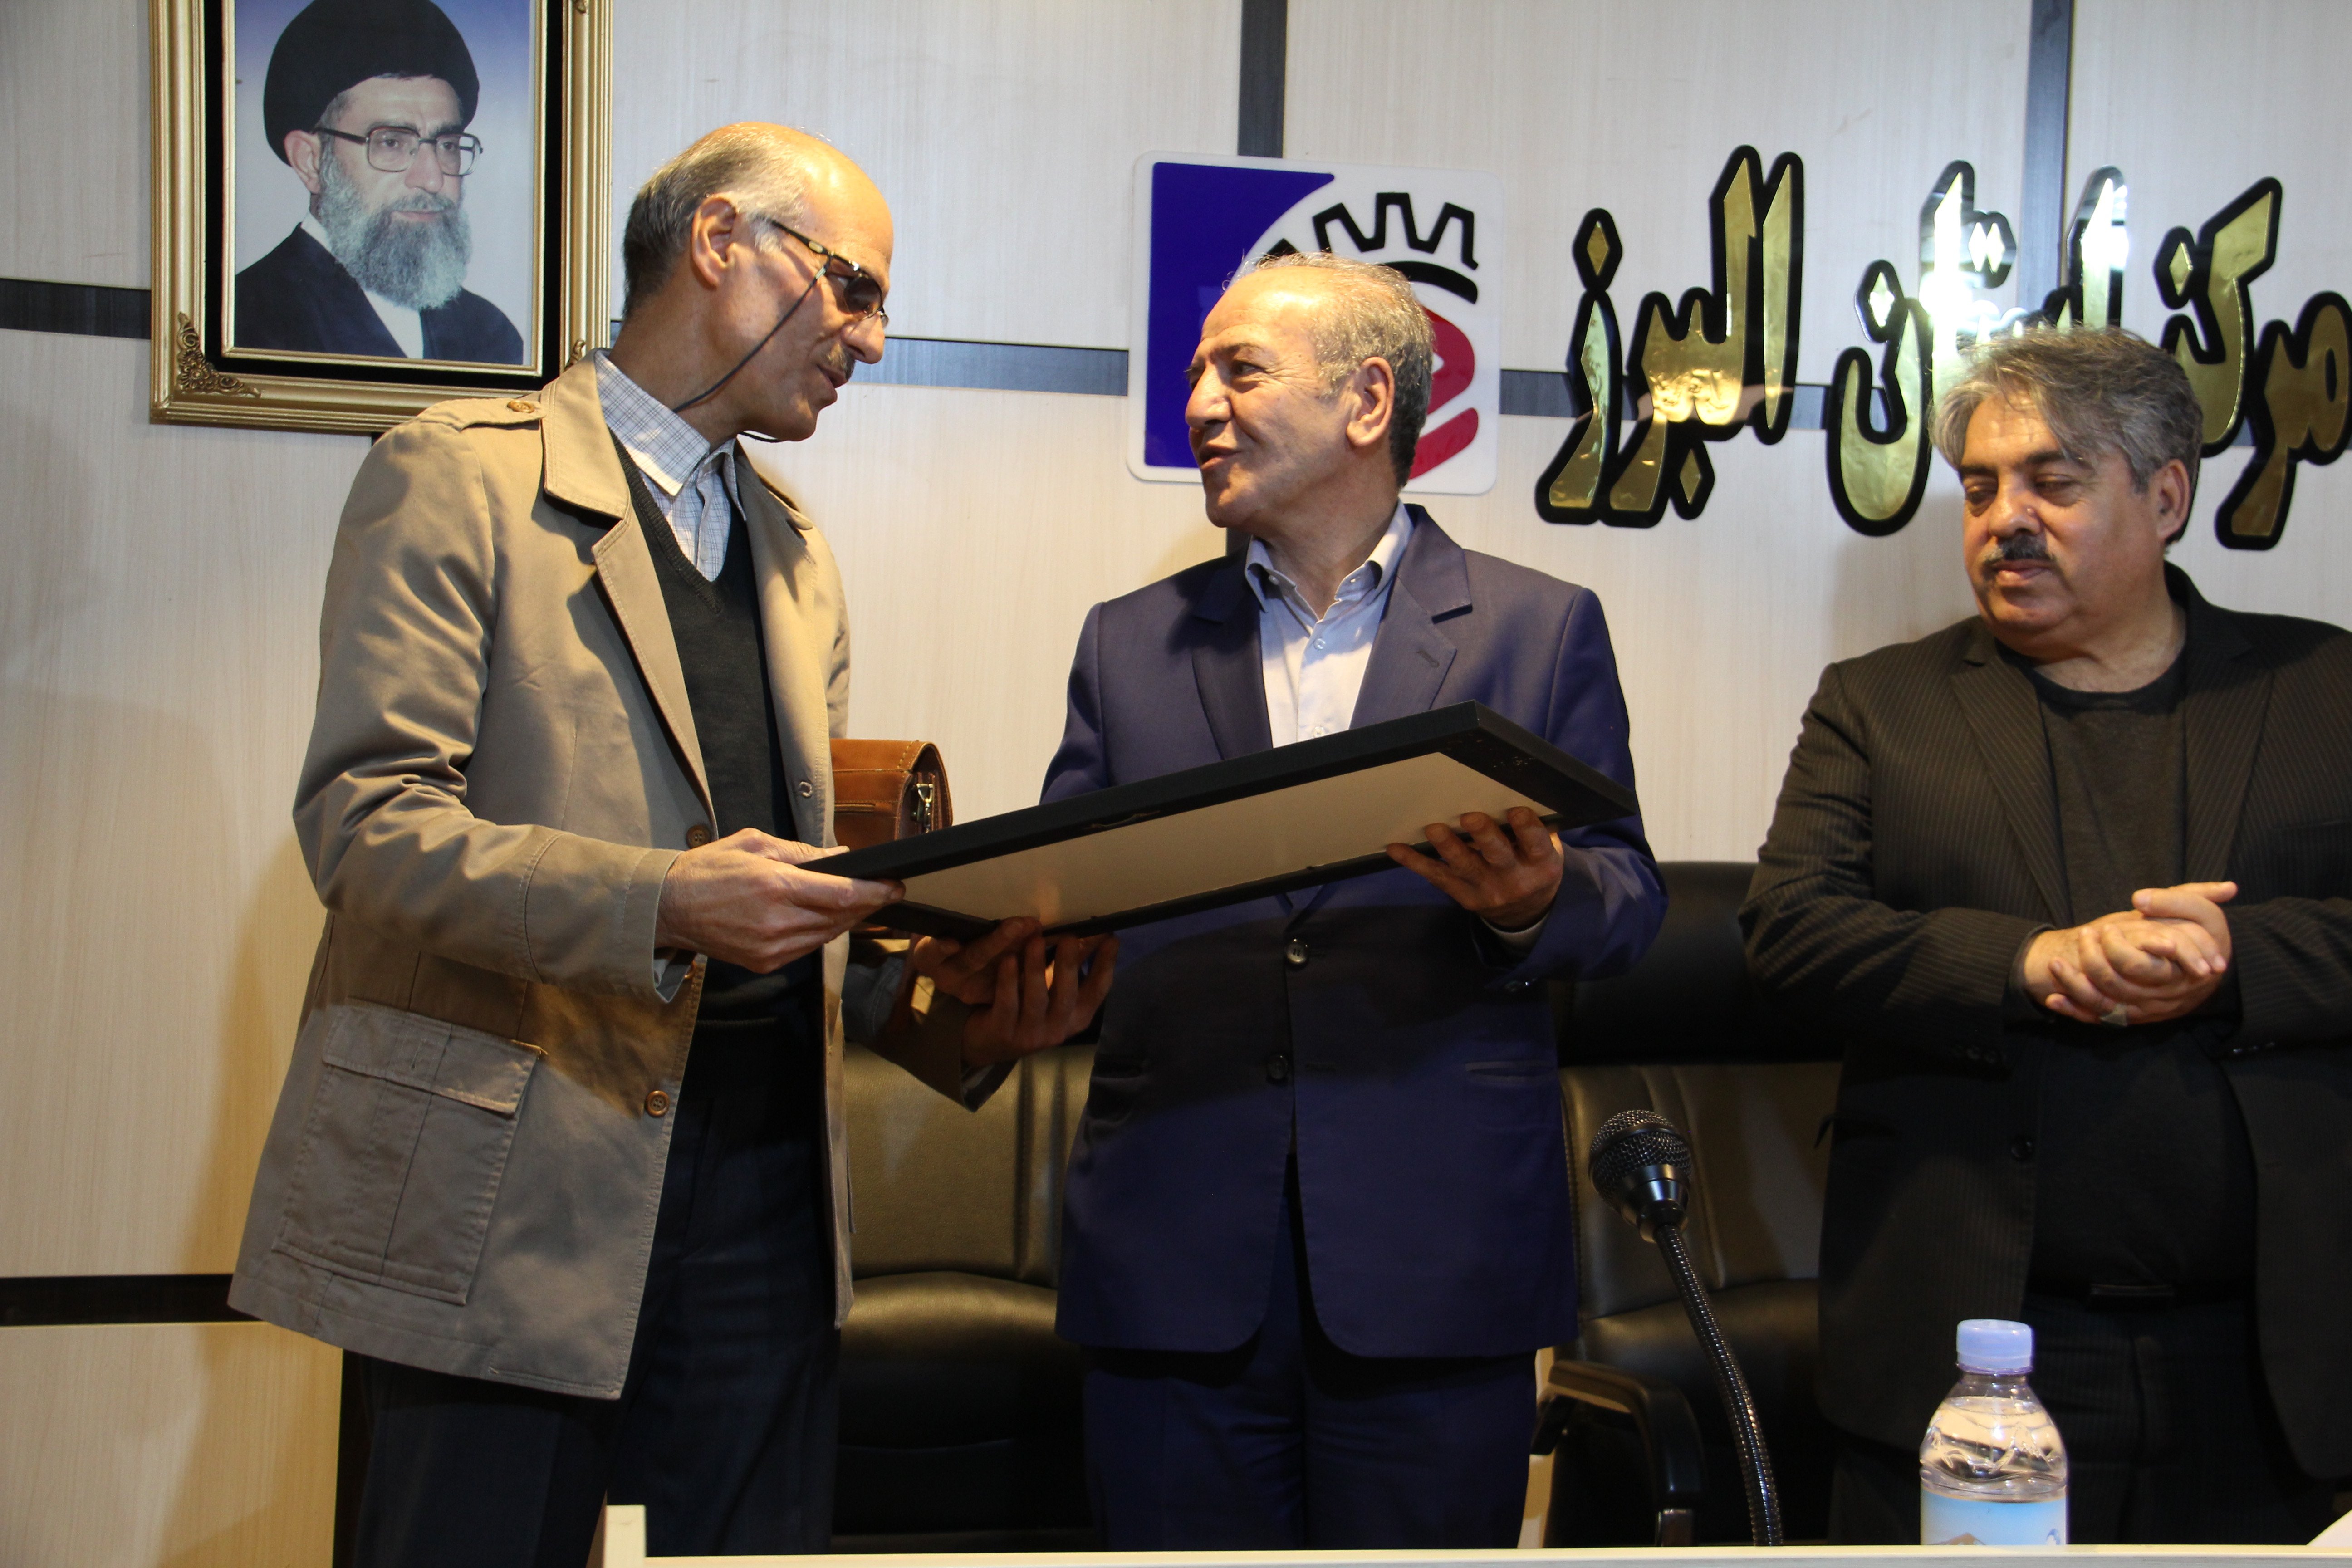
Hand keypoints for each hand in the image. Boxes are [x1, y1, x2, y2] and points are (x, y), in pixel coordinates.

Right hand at [654, 829, 900, 972]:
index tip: (894, 885)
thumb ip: (802, 852)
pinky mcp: (764, 963)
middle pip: (840, 917)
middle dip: (867, 905)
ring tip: (860, 903)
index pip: (841, 894)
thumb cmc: (708, 870)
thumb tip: (841, 858)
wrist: (668, 907)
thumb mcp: (754, 844)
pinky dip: (822, 933)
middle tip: (884, 892)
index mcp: (775, 887)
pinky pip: (807, 948)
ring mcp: (770, 948)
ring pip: (827, 935)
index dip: (874, 892)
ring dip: (847, 920)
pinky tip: (828, 919)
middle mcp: (777, 922)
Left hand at [911, 920, 1118, 1068]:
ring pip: (1036, 1000)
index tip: (1111, 938)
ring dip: (1036, 969)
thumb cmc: (1029, 1011)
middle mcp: (1058, 1029)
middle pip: (1067, 996)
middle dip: (1069, 965)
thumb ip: (1073, 967)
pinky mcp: (1003, 1033)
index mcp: (1076, 1017)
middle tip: (1069, 937)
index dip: (1105, 965)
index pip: (1097, 991)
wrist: (990, 1044)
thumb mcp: (1054, 993)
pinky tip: (1008, 959)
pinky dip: (1009, 981)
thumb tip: (1097, 935)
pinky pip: (1008, 1004)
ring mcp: (1031, 1035)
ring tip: (1036, 941)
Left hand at [1385, 808, 1564, 930]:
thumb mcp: (1546, 850)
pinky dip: (1416, 862)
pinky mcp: (1464, 895)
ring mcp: (1487, 890)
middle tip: (1470, 817)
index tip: (1516, 810)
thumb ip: (1534, 829)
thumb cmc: (1532, 865)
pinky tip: (1397, 849)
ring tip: (1433, 829)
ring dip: (1447, 847)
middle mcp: (1515, 879)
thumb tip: (1511, 792)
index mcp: (1541, 864)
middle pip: (1498, 856)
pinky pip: (1437, 877)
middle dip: (1484, 836)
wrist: (1524, 911)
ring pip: (1464, 867)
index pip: (1536, 844)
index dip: (1527, 828)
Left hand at [2023, 881, 2236, 1025]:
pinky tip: (2053, 1000)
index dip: (2114, 948)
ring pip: (2104, 1004)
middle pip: (2115, 985)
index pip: (2137, 965)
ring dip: (2075, 986)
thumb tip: (2139, 898)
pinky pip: (2102, 1019)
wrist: (2212, 963)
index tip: (2101, 928)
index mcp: (2179, 971)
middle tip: (2082, 935)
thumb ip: (2174, 901)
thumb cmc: (2207, 932)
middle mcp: (2163, 996)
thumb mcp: (2201, 911)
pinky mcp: (2135, 1015)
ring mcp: (2148, 1009)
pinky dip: (2076, 1011)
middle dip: (2090, 961)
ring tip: (2054, 963)